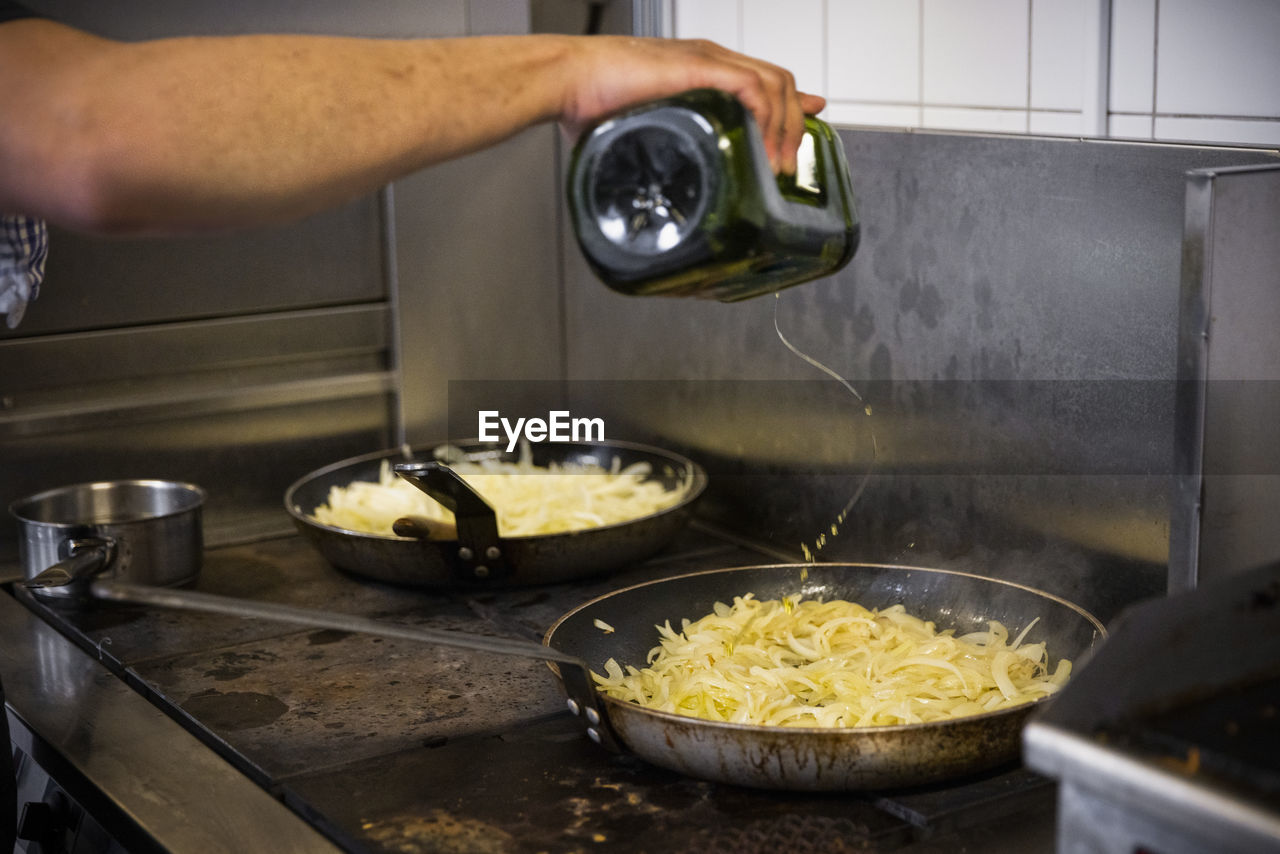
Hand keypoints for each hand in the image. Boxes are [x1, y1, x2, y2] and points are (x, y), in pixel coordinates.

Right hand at [558, 36, 825, 175]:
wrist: (568, 79)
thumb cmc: (590, 102)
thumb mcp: (638, 130)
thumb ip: (656, 147)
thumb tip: (649, 184)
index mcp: (700, 70)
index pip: (763, 79)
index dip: (790, 104)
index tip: (809, 120)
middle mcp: (712, 59)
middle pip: (779, 82)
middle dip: (795, 126)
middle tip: (789, 166)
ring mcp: (710, 60)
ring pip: (776, 84)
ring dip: (786, 128)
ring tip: (779, 167)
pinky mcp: (702, 67)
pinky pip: (756, 88)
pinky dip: (769, 120)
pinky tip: (765, 150)